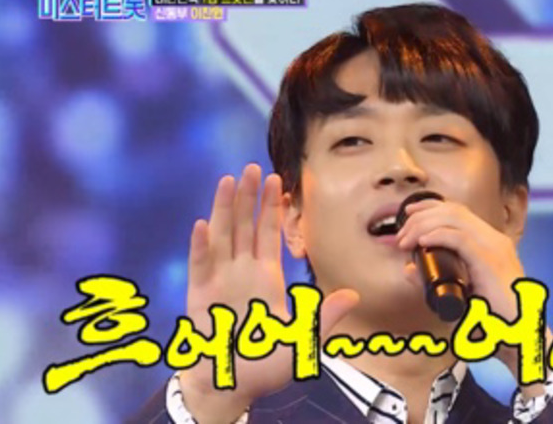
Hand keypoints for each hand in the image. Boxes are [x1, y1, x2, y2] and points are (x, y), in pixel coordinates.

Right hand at [180, 164, 358, 423]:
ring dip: (225, 209)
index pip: (268, 233)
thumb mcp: (303, 341)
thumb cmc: (265, 365)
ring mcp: (219, 280)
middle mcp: (241, 272)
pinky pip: (200, 266)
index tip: (275, 179)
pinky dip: (201, 246)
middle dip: (249, 197)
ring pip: (222, 236)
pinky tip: (203, 224)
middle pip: (245, 226)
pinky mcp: (199, 295)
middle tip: (252, 167)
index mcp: (266, 278)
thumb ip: (324, 317)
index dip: (271, 206)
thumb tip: (352, 295)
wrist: (232, 386)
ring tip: (229, 181)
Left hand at [394, 199, 552, 370]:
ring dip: (424, 225)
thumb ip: (433, 281)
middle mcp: (494, 240)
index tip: (407, 213)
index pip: (458, 211)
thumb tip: (408, 269)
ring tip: (406, 240)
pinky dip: (437, 236)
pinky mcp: (491, 261)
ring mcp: (494, 248)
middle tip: (401, 234)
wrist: (520, 338)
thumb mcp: (457, 295)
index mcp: (490, 244)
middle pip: (453, 210)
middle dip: (421, 215)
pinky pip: (460, 239)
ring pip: (454, 219)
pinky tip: (422, 242)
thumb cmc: (493, 321)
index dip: (430, 206)